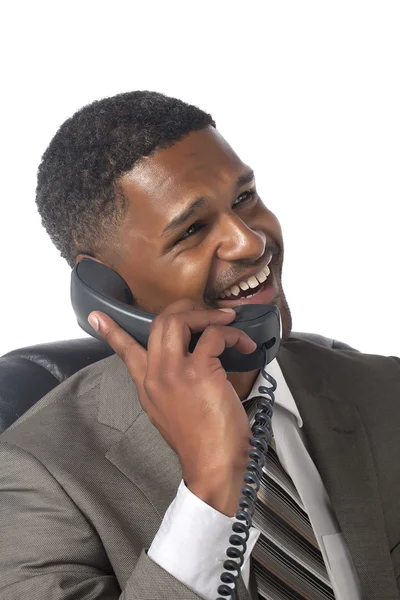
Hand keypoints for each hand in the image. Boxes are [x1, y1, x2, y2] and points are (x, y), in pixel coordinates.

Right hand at [88, 299, 256, 515]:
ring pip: (180, 321)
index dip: (111, 331)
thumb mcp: (168, 414)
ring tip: (227, 320)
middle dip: (184, 308)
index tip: (97, 316)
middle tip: (205, 310)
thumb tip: (185, 365)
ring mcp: (176, 372)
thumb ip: (166, 387)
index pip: (124, 352)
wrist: (213, 464)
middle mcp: (156, 375)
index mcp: (147, 386)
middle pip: (160, 323)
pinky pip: (215, 335)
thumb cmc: (199, 441)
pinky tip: (245, 345)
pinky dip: (233, 334)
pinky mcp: (201, 372)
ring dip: (207, 314)